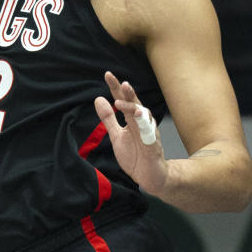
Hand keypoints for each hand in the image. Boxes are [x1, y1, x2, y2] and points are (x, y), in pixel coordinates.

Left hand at [94, 73, 168, 195]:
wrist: (150, 177)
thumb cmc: (136, 156)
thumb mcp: (116, 136)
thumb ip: (108, 119)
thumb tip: (98, 98)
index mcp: (131, 120)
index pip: (123, 99)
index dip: (115, 87)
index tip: (107, 74)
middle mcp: (141, 123)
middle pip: (134, 103)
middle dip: (128, 92)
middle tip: (120, 83)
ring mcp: (148, 133)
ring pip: (143, 115)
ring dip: (134, 106)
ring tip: (121, 101)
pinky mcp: (153, 145)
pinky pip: (149, 132)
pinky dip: (144, 124)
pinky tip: (138, 115)